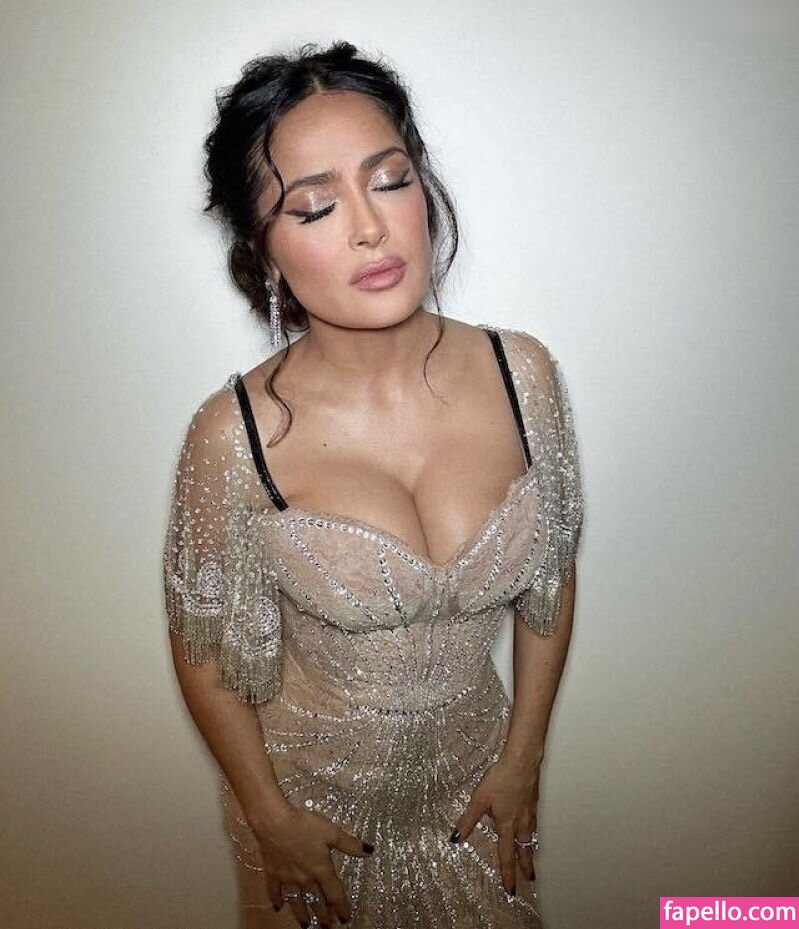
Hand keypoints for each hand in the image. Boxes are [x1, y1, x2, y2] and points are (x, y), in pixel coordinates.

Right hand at [253, 802, 374, 926]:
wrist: (275, 822)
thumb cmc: (305, 825)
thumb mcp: (332, 832)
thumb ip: (350, 844)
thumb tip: (369, 851)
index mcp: (322, 870)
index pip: (335, 894)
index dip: (342, 907)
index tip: (345, 918)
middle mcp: (305, 879)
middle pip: (316, 901)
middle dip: (323, 915)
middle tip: (327, 927)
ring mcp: (288, 878)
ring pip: (297, 901)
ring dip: (302, 914)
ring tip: (306, 925)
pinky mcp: (272, 873)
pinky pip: (274, 891)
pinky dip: (276, 900)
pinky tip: (277, 907)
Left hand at [449, 755, 540, 895]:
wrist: (522, 761)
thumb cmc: (501, 779)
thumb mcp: (479, 800)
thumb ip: (468, 820)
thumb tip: (456, 838)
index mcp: (507, 825)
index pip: (506, 855)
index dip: (508, 874)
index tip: (510, 890)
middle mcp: (521, 822)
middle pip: (524, 850)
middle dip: (526, 866)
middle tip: (530, 879)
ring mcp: (530, 812)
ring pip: (531, 837)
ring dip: (531, 850)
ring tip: (532, 857)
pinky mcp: (533, 801)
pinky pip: (534, 824)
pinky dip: (533, 833)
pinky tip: (531, 827)